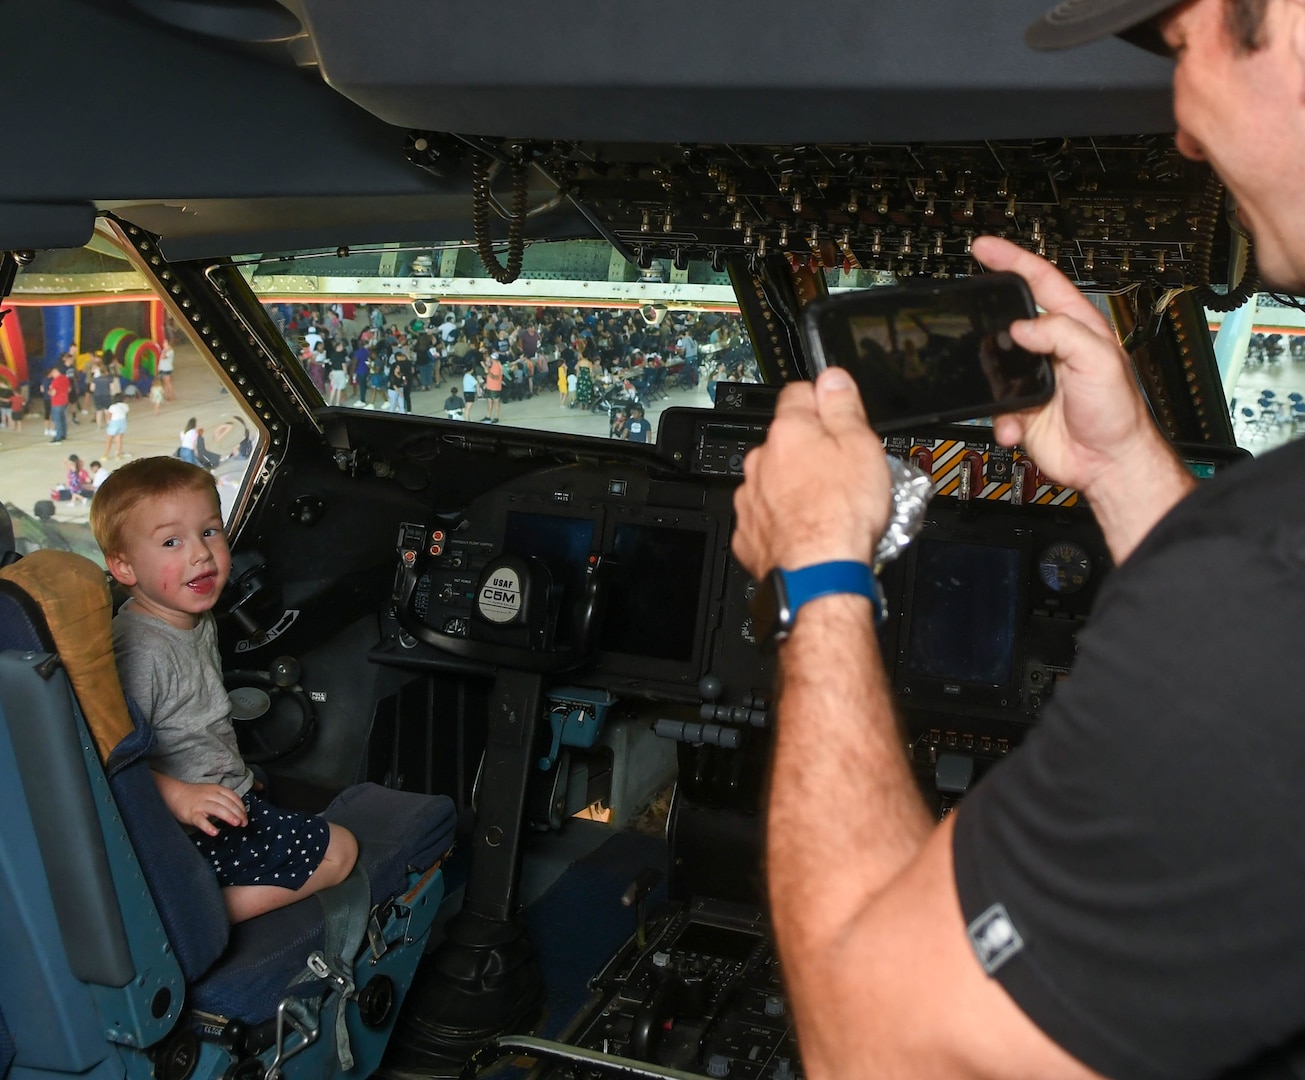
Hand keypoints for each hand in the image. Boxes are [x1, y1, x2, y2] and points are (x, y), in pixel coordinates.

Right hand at [153, 773, 247, 835]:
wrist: (174, 794)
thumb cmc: (196, 796)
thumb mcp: (212, 793)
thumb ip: (223, 800)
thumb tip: (238, 812)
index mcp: (217, 789)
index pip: (233, 797)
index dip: (241, 807)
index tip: (245, 816)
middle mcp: (210, 795)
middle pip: (227, 803)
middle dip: (238, 813)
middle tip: (244, 823)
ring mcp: (200, 804)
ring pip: (217, 809)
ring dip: (228, 816)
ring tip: (236, 824)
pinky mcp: (191, 813)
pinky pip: (200, 820)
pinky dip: (208, 826)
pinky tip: (215, 832)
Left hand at [733, 368, 889, 579]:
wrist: (819, 573)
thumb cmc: (841, 516)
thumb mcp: (861, 446)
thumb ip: (843, 406)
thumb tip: (833, 377)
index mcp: (788, 433)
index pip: (797, 393)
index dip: (821, 401)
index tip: (836, 414)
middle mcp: (760, 461)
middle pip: (786, 441)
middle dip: (810, 451)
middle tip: (842, 471)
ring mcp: (750, 498)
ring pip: (773, 479)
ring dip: (794, 486)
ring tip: (826, 506)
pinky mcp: (748, 533)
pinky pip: (765, 516)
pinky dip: (782, 520)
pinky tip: (807, 529)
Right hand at [971, 235, 1166, 495]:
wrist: (1107, 462)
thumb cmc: (1117, 411)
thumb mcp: (1098, 359)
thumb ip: (1061, 333)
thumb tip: (1021, 326)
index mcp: (1074, 326)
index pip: (1039, 281)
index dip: (1011, 260)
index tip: (984, 248)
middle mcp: (1051, 349)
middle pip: (1009, 320)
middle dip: (987, 321)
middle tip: (967, 312)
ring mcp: (1033, 379)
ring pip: (994, 366)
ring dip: (992, 382)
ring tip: (1005, 392)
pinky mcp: (1020, 409)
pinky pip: (994, 408)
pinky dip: (1001, 420)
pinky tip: (1015, 427)